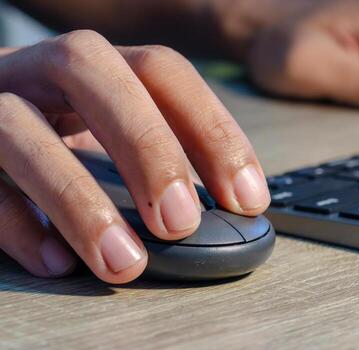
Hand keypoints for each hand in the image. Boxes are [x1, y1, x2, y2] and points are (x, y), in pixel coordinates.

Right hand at [0, 30, 269, 282]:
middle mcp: (45, 70)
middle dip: (148, 148)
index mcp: (102, 66)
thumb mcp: (116, 128)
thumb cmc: (64, 128)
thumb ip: (162, 155)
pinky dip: (18, 224)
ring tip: (124, 262)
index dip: (212, 129)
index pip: (163, 72)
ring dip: (79, 200)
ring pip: (21, 129)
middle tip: (181, 222)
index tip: (247, 198)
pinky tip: (56, 262)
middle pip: (95, 74)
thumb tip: (230, 209)